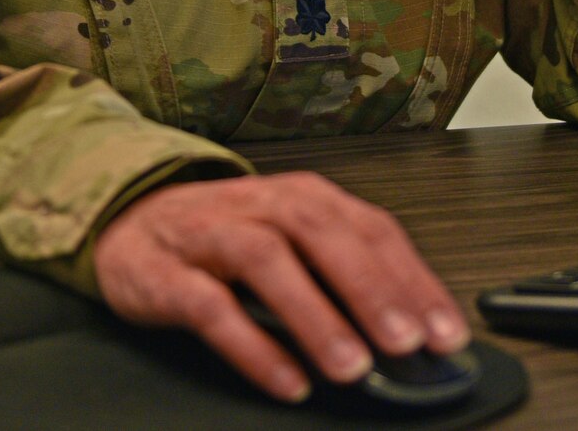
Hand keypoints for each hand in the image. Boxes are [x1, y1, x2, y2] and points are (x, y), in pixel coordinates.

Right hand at [91, 171, 469, 402]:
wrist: (130, 221)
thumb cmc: (226, 236)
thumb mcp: (293, 242)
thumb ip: (345, 276)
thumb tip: (411, 328)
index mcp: (304, 197)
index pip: (372, 231)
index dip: (413, 280)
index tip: (447, 333)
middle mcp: (262, 206)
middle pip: (323, 235)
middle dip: (371, 290)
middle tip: (407, 343)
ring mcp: (211, 235)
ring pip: (267, 263)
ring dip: (315, 316)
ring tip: (352, 367)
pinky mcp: (168, 274)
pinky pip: (211, 307)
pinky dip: (252, 346)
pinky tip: (286, 381)